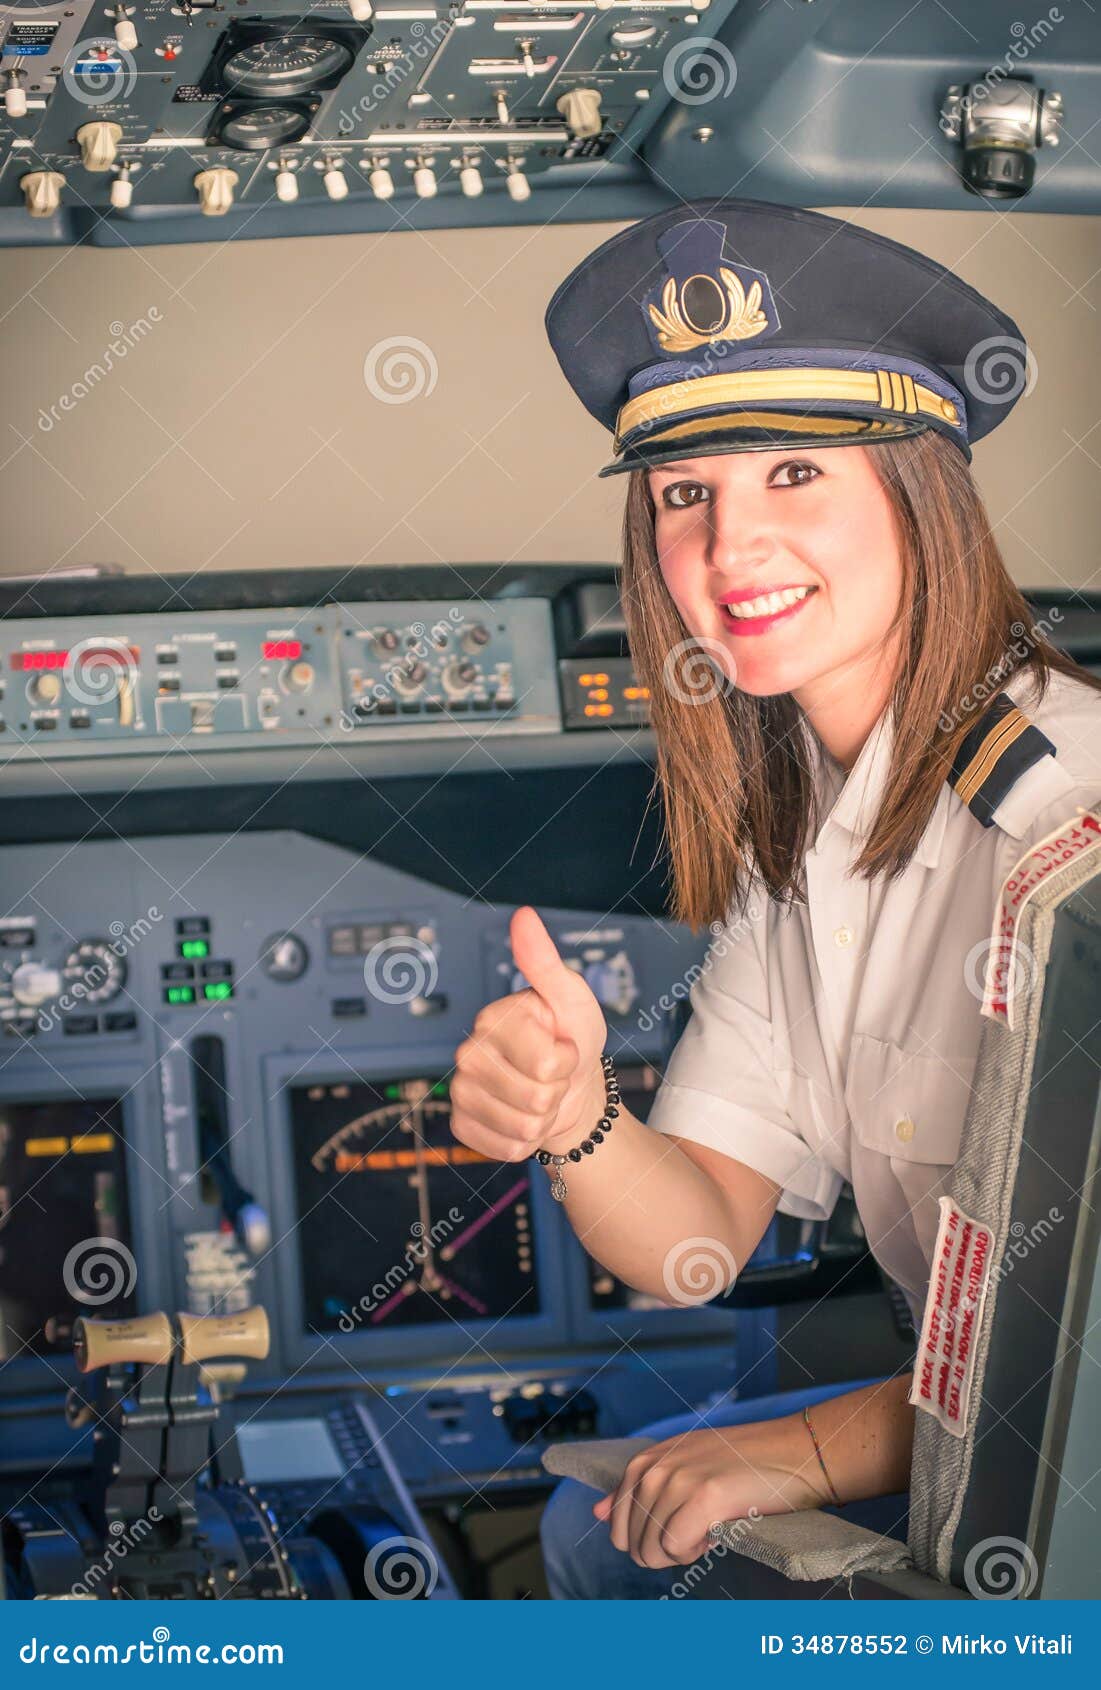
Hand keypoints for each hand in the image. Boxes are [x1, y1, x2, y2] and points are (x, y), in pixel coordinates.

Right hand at [450, 906, 608, 1162]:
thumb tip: (523, 915)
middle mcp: (468, 1053)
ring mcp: (461, 1091)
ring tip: (542, 1093)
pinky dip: (526, 1141)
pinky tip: (523, 1118)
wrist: (570, 1086)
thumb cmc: (572, 1037)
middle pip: (535, 1099)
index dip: (567, 1060)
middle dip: (556, 1090)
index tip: (563, 1045)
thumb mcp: (571, 997)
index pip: (547, 1063)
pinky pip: (505, 1149)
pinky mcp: (462, 1124)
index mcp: (492, 1018)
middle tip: (553, 1074)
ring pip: (523, 1127)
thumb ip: (545, 960)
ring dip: (544, 1117)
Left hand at [593, 1420, 827, 1569]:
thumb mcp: (683, 1468)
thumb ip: (638, 1490)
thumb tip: (597, 1512)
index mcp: (647, 1460)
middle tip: (698, 1531)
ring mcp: (678, 1480)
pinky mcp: (704, 1497)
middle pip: (632, 1544)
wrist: (796, 1453)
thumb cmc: (744, 1467)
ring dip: (681, 1553)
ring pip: (652, 1550)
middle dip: (663, 1552)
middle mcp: (656, 1466)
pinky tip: (715, 1533)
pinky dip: (695, 1553)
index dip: (649, 1539)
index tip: (681, 1526)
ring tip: (709, 1529)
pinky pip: (675, 1549)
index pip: (616, 1523)